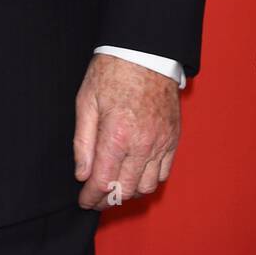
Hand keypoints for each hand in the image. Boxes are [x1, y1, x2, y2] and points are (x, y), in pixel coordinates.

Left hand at [74, 52, 180, 209]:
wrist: (145, 53)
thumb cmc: (111, 73)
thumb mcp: (86, 101)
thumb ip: (83, 141)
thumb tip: (82, 174)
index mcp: (117, 135)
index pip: (103, 181)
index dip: (91, 197)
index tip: (83, 202)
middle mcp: (143, 144)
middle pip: (126, 190)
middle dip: (107, 199)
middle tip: (95, 198)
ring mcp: (161, 143)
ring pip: (147, 187)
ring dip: (129, 192)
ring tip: (114, 186)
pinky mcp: (173, 139)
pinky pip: (163, 173)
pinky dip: (149, 181)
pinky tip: (135, 174)